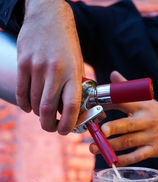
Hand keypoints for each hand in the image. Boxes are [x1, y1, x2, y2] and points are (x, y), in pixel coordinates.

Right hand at [16, 0, 83, 133]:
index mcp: (73, 72)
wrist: (48, 16)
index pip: (71, 106)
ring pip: (34, 103)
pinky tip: (29, 106)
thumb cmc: (66, 44)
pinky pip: (22, 92)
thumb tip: (70, 112)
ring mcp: (37, 66)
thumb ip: (73, 88)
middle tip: (51, 127)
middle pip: (47, 109)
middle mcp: (55, 71)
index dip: (67, 124)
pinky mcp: (23, 62)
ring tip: (43, 111)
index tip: (65, 130)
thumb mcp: (77, 65)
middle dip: (49, 125)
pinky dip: (25, 104)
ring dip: (38, 113)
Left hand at [90, 71, 157, 165]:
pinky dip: (124, 160)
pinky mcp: (153, 150)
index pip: (124, 102)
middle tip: (99, 131)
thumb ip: (127, 90)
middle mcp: (146, 121)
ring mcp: (150, 136)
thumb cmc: (157, 114)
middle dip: (112, 128)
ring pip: (128, 142)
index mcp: (143, 106)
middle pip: (127, 124)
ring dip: (110, 146)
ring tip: (94, 148)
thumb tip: (113, 74)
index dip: (107, 104)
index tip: (93, 107)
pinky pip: (137, 156)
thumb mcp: (145, 100)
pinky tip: (112, 160)